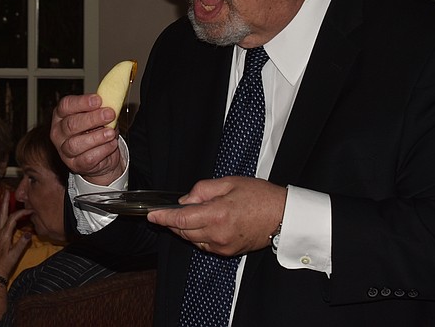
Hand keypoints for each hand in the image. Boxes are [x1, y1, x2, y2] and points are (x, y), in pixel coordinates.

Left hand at [0, 192, 33, 278]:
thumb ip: (22, 243)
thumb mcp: (15, 255)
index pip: (13, 218)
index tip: (30, 210)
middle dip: (3, 202)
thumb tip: (29, 233)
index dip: (22, 212)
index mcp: (4, 235)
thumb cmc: (4, 266)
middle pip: (1, 214)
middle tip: (5, 192)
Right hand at [51, 94, 124, 185]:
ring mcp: (64, 150)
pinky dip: (102, 150)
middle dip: (92, 118)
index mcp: (61, 115)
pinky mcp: (75, 165)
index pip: (66, 105)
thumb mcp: (98, 115)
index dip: (82, 102)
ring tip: (111, 132)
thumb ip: (101, 107)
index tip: (98, 100)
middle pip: (71, 124)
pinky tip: (111, 144)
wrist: (102, 155)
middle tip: (109, 114)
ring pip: (76, 144)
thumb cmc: (96, 130)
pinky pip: (88, 158)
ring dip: (97, 137)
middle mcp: (58, 132)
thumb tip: (113, 99)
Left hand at [146, 176, 286, 256]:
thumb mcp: (229, 183)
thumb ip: (202, 190)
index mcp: (217, 214)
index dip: (163, 217)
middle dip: (174, 222)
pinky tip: (206, 224)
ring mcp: (222, 246)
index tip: (152, 215)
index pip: (181, 219)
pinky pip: (205, 245)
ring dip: (186, 229)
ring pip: (193, 240)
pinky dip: (199, 235)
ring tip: (195, 214)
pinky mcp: (228, 252)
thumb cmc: (260, 196)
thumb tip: (185, 201)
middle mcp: (217, 234)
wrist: (283, 216)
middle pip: (184, 232)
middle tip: (172, 211)